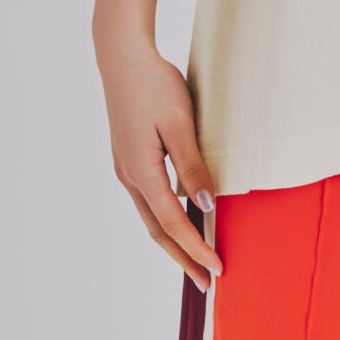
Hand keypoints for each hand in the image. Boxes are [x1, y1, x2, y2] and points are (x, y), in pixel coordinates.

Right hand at [93, 0, 223, 288]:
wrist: (122, 56)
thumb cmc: (154, 84)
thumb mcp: (180, 123)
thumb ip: (192, 165)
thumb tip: (205, 204)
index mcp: (141, 172)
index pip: (173, 223)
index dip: (196, 247)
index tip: (217, 269)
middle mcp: (129, 176)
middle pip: (158, 229)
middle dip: (183, 257)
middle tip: (207, 282)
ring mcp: (126, 168)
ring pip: (151, 216)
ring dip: (175, 240)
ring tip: (197, 257)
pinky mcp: (129, 157)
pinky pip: (149, 198)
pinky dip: (166, 217)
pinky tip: (182, 217)